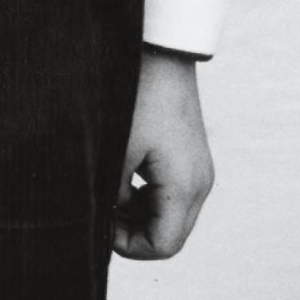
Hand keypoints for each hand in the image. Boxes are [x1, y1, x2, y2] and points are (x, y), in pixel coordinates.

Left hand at [113, 48, 214, 259]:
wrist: (161, 53)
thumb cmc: (137, 98)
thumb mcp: (117, 150)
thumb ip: (112, 193)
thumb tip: (106, 216)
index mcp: (185, 187)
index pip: (164, 245)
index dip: (128, 246)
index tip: (99, 225)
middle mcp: (200, 184)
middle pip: (169, 234)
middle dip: (132, 231)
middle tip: (98, 209)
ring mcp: (198, 171)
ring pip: (169, 215)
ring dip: (137, 214)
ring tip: (105, 191)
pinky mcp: (189, 158)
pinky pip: (169, 194)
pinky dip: (144, 196)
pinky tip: (119, 177)